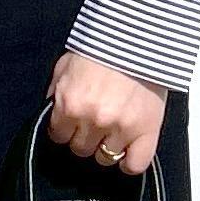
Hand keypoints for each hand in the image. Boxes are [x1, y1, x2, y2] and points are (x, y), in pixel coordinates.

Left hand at [44, 51, 166, 174]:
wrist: (137, 35)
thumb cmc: (101, 47)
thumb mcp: (65, 66)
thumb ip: (56, 94)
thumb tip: (52, 116)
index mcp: (70, 104)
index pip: (58, 137)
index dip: (65, 129)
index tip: (74, 122)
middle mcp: (93, 119)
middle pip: (80, 149)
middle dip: (84, 136)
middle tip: (95, 121)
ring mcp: (120, 127)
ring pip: (105, 158)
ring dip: (107, 146)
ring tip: (114, 128)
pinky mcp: (146, 131)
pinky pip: (134, 165)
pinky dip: (130, 162)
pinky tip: (127, 150)